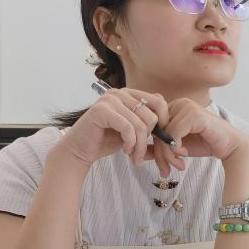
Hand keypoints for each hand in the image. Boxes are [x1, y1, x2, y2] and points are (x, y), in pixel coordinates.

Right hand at [58, 87, 185, 175]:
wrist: (80, 150)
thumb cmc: (106, 140)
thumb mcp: (133, 130)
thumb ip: (147, 123)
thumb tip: (167, 116)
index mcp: (129, 94)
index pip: (159, 102)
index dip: (163, 122)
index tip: (157, 139)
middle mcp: (120, 92)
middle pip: (152, 116)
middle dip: (149, 139)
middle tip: (140, 153)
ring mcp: (110, 99)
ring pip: (141, 124)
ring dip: (140, 145)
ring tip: (134, 156)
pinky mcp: (101, 110)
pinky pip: (128, 128)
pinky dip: (130, 143)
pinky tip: (125, 150)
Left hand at [156, 99, 248, 164]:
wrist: (230, 147)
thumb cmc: (205, 144)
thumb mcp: (177, 147)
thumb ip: (159, 147)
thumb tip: (139, 153)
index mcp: (173, 107)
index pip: (153, 127)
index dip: (153, 147)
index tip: (161, 165)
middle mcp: (179, 103)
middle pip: (156, 131)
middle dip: (160, 154)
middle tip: (166, 171)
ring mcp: (187, 107)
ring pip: (164, 134)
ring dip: (168, 155)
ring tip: (177, 166)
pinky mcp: (194, 115)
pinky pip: (173, 134)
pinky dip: (176, 149)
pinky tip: (185, 155)